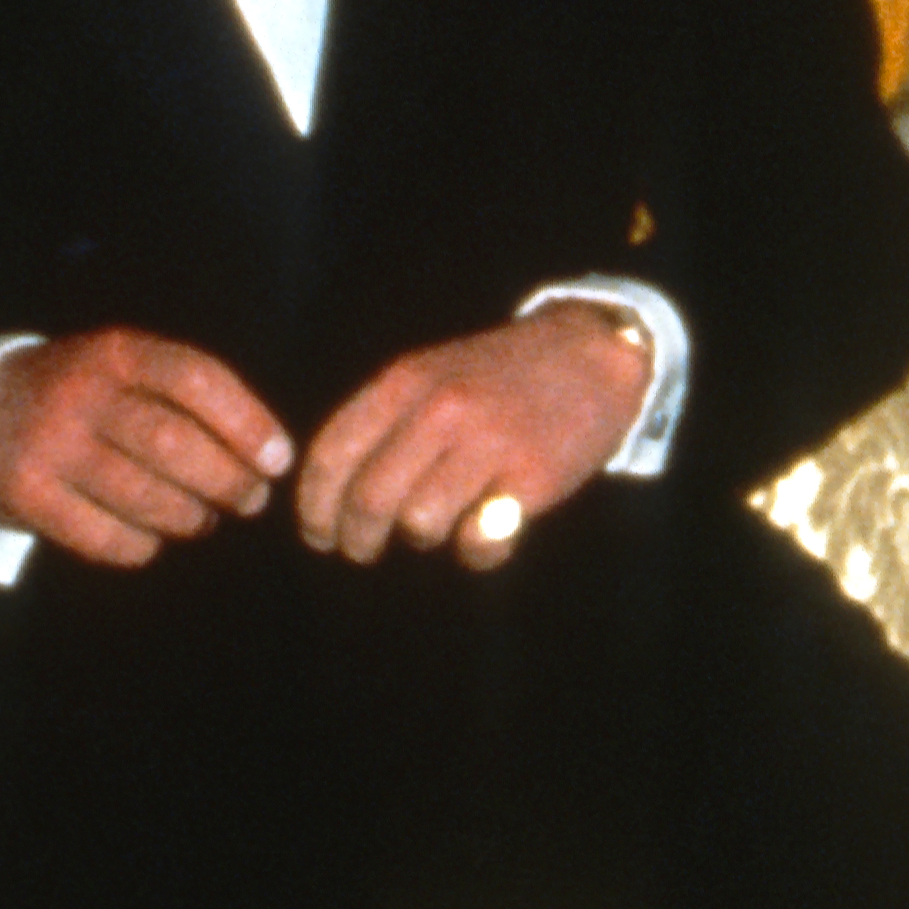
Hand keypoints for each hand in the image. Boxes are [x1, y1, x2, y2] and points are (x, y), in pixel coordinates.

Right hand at [0, 329, 293, 568]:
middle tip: (249, 500)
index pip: (196, 379)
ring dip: (191, 518)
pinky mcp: (24, 494)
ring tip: (203, 519)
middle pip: (174, 444)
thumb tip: (268, 454)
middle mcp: (80, 393)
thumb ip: (185, 395)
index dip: (248, 423)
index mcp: (116, 352)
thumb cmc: (82, 397)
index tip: (279, 461)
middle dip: (228, 481)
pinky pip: (105, 538)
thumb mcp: (124, 369)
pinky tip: (149, 538)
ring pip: (145, 496)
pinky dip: (142, 547)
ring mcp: (48, 444)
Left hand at [294, 305, 650, 567]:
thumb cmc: (501, 374)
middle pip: (370, 499)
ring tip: (432, 530)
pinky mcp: (533, 479)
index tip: (318, 534)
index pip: (334, 455)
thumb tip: (333, 492)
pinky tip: (482, 536)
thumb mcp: (433, 372)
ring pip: (420, 524)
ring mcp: (490, 444)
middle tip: (361, 552)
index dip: (315, 506)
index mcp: (407, 382)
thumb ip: (384, 420)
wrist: (592, 356)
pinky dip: (473, 553)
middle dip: (356, 538)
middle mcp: (442, 411)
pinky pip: (479, 542)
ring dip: (419, 539)